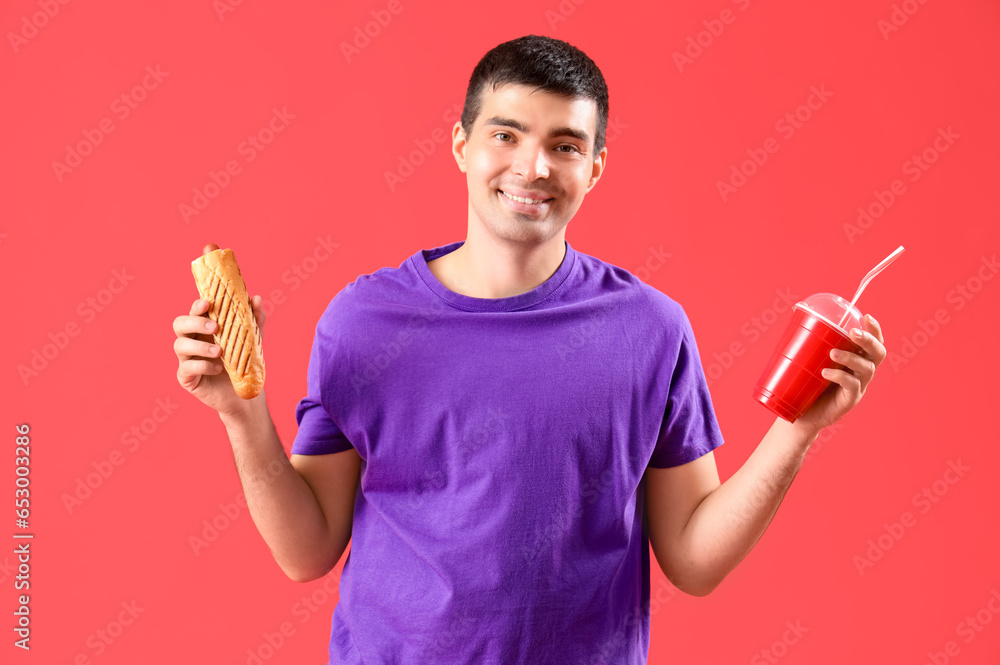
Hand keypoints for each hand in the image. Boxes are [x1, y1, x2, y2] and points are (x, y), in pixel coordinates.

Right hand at [173, 243, 266, 416]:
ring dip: (200, 346)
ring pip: (180, 345)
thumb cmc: (244, 362)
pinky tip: (218, 368)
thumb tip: (256, 297)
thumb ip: (254, 319)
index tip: (207, 299)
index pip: (196, 307)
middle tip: (215, 326)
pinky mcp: (186, 378)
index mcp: (205, 325)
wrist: (245, 394)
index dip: (197, 299)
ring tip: (220, 351)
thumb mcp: (253, 339)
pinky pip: (186, 368)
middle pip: (179, 323)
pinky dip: (203, 366)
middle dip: (194, 321)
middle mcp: (192, 339)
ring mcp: (186, 359)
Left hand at [792, 313, 886, 435]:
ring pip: (866, 368)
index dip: (875, 330)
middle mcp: (862, 371)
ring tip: (832, 353)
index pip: (874, 342)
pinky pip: (852, 386)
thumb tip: (796, 310)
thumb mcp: (809, 358)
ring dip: (851, 357)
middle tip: (852, 333)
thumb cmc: (806, 382)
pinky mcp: (849, 400)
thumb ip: (809, 338)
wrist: (800, 413)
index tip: (866, 317)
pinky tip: (826, 372)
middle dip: (869, 340)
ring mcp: (858, 387)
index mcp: (856, 358)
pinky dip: (840, 376)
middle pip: (877, 353)